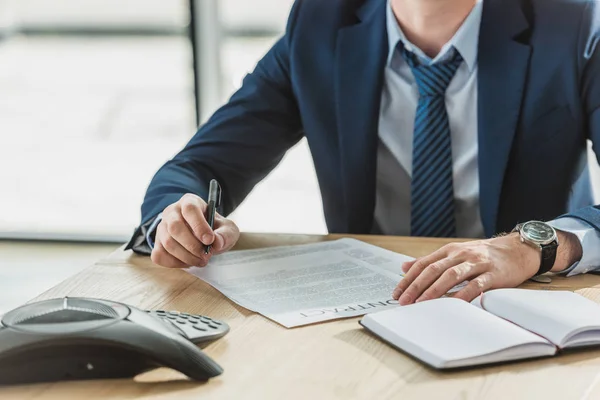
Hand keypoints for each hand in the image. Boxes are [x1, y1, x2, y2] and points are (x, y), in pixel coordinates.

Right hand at [151, 193, 239, 268]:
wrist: (204, 238)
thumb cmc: (214, 230)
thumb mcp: (227, 229)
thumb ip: (225, 234)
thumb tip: (216, 243)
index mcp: (190, 201)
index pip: (190, 209)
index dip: (199, 225)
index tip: (209, 240)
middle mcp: (172, 212)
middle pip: (175, 227)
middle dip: (192, 246)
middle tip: (206, 255)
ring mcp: (162, 227)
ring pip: (168, 243)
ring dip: (186, 257)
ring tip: (201, 260)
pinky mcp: (157, 243)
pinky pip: (159, 255)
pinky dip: (175, 263)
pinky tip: (188, 262)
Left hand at [391, 230, 581, 304]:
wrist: (517, 250)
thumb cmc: (483, 255)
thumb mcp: (455, 253)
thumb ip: (431, 261)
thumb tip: (405, 267)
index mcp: (450, 250)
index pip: (423, 264)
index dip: (409, 279)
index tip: (397, 293)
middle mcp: (461, 255)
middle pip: (434, 270)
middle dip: (416, 286)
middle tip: (404, 301)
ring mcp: (477, 263)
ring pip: (451, 275)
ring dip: (434, 290)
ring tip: (421, 303)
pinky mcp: (493, 274)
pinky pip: (476, 285)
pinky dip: (463, 294)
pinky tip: (453, 304)